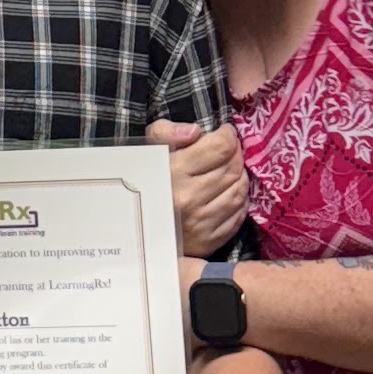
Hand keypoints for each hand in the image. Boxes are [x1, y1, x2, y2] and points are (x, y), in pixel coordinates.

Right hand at [147, 115, 248, 257]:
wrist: (132, 229)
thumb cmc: (142, 182)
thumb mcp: (146, 149)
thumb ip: (167, 133)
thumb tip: (195, 131)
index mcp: (173, 173)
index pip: (220, 148)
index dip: (228, 136)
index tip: (225, 133)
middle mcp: (188, 199)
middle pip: (232, 168)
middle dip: (236, 154)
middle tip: (230, 150)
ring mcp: (199, 223)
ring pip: (238, 191)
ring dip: (240, 176)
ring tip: (231, 170)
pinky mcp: (207, 241)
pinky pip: (237, 216)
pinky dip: (240, 201)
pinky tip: (230, 192)